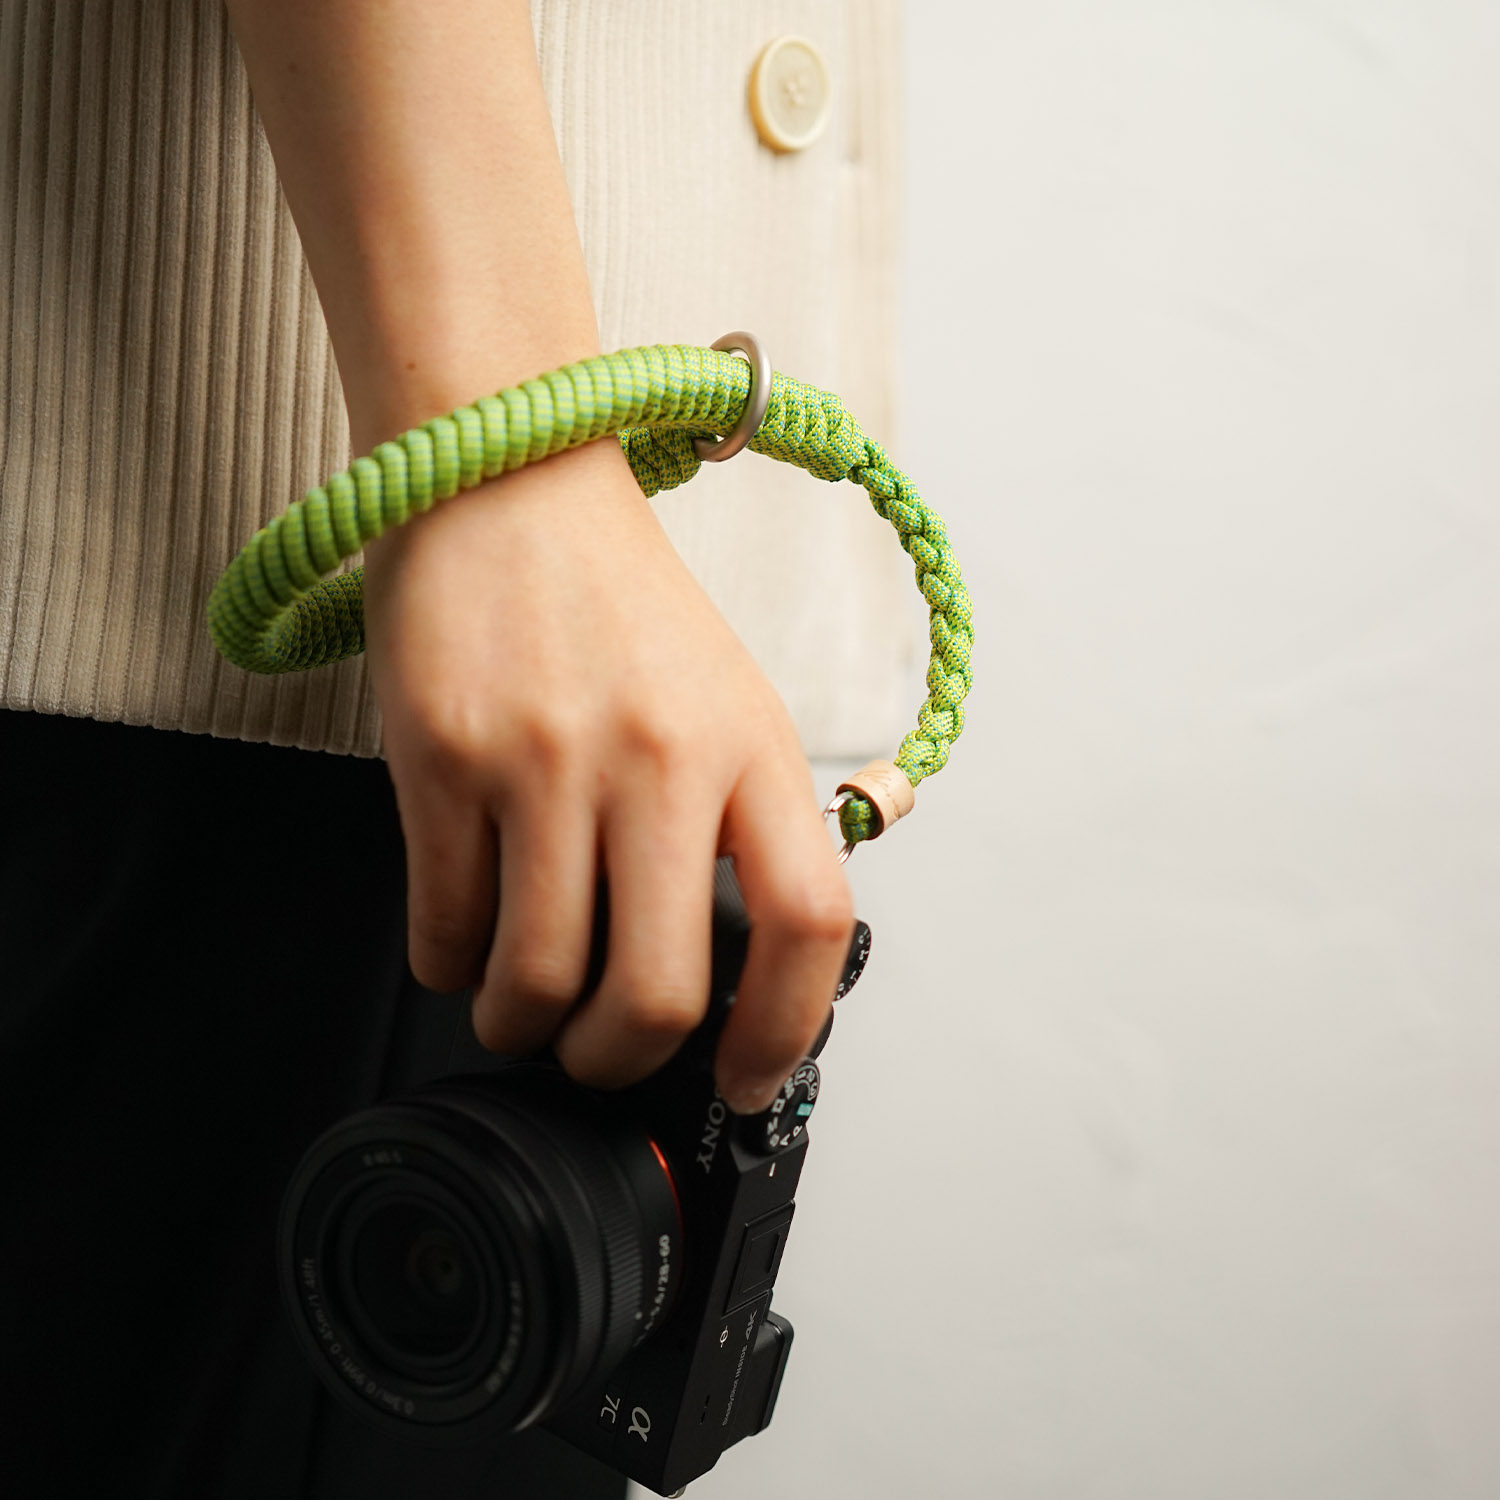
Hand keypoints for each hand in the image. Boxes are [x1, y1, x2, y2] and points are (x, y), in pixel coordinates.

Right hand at [361, 437, 854, 1113]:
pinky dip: (451, 968)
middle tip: (598, 1055)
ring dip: (522, 1028)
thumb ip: (738, 823)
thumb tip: (728, 969)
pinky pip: (443, 929)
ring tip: (520, 1007)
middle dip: (618, 1061)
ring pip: (534, 981)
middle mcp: (658, 757)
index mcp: (750, 745)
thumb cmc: (619, 604)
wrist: (509, 482)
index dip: (784, 1030)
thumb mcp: (726, 699)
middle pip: (655, 991)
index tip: (747, 1078)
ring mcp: (544, 760)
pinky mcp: (440, 759)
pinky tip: (464, 941)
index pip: (805, 921)